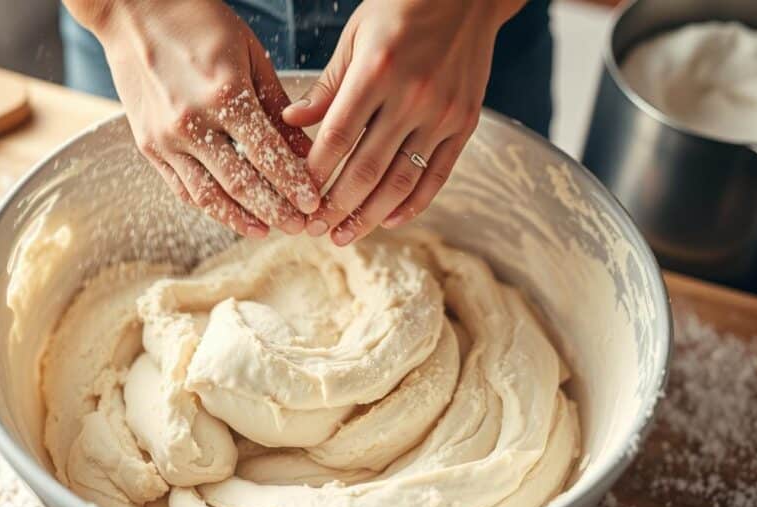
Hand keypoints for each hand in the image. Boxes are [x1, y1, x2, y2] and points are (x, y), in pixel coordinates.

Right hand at [66, 0, 320, 237]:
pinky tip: (230, 214)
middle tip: (300, 227)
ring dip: (240, 219)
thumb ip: (278, 105)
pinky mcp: (147, 146)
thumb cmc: (198, 22)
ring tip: (266, 230)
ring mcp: (165, 138)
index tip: (315, 203)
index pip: (268, 154)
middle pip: (241, 184)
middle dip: (275, 210)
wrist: (131, 10)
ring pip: (208, 196)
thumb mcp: (250, 54)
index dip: (294, 184)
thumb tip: (306, 150)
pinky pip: (181, 187)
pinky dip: (208, 205)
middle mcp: (191, 123)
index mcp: (223, 94)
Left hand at [283, 0, 523, 244]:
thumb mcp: (354, 37)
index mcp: (377, 72)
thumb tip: (290, 121)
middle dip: (336, 206)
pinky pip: (438, 174)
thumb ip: (326, 86)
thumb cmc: (399, 9)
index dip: (314, 175)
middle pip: (367, 168)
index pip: (337, 138)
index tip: (296, 197)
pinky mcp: (466, 124)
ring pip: (401, 180)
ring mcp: (443, 113)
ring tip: (344, 235)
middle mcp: (413, 96)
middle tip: (313, 229)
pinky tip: (389, 221)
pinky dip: (413, 203)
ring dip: (370, 215)